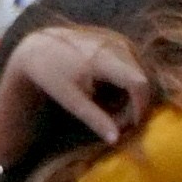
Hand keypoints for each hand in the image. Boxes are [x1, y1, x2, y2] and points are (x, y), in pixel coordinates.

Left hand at [0, 23, 151, 146]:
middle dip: (133, 105)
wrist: (40, 49)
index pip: (138, 82)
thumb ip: (95, 119)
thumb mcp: (71, 101)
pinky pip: (133, 67)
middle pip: (141, 81)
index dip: (140, 106)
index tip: (131, 126)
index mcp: (103, 57)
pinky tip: (106, 94)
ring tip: (107, 110)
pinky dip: (125, 85)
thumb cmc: (53, 77)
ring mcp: (119, 40)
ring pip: (139, 75)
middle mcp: (116, 44)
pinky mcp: (119, 41)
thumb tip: (116, 141)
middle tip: (116, 124)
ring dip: (130, 96)